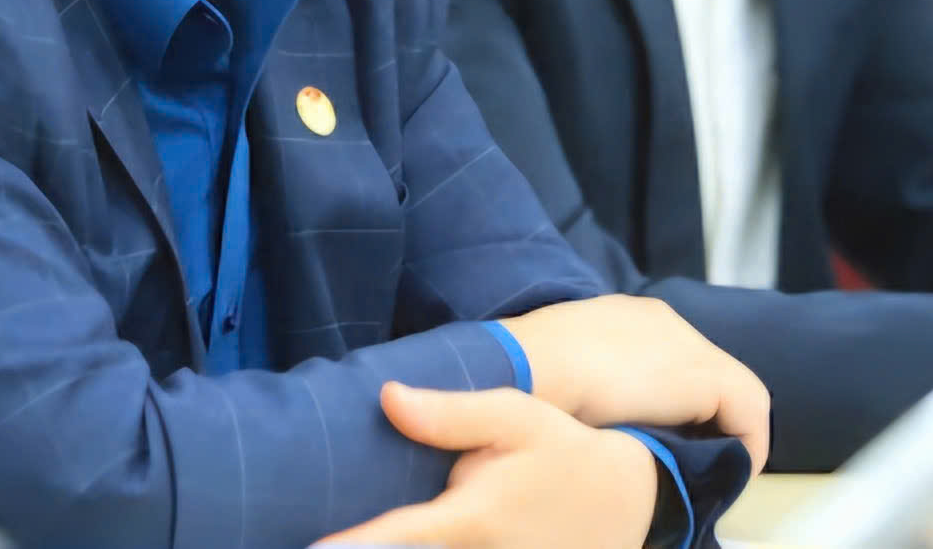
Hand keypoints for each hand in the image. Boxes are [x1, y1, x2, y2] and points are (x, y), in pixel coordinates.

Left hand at [316, 383, 656, 548]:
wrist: (625, 503)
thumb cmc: (559, 450)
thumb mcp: (513, 416)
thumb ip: (450, 414)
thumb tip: (387, 399)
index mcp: (468, 519)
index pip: (394, 539)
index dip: (350, 547)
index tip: (309, 548)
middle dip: (365, 548)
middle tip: (307, 533)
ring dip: (394, 547)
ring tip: (351, 536)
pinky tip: (388, 539)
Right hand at [500, 295, 769, 467]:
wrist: (529, 364)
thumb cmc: (528, 376)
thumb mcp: (560, 373)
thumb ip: (587, 382)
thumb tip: (599, 416)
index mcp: (624, 318)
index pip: (668, 359)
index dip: (672, 402)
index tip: (661, 438)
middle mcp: (662, 321)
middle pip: (702, 372)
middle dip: (700, 417)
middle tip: (685, 459)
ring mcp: (687, 342)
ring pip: (732, 392)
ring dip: (722, 432)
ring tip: (705, 471)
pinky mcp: (708, 374)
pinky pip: (749, 413)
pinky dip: (746, 446)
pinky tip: (723, 474)